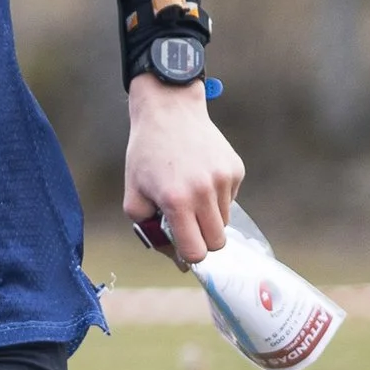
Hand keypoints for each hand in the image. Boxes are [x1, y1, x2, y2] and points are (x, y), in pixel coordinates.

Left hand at [123, 75, 244, 263]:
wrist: (169, 111)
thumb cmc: (146, 155)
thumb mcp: (134, 194)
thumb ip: (149, 230)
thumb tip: (178, 259)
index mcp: (176, 200)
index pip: (196, 252)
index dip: (188, 255)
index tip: (181, 247)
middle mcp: (204, 191)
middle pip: (217, 242)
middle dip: (202, 240)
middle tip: (186, 224)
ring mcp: (224, 179)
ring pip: (225, 221)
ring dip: (209, 217)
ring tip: (190, 193)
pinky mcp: (236, 169)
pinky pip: (231, 199)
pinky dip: (217, 197)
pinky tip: (200, 176)